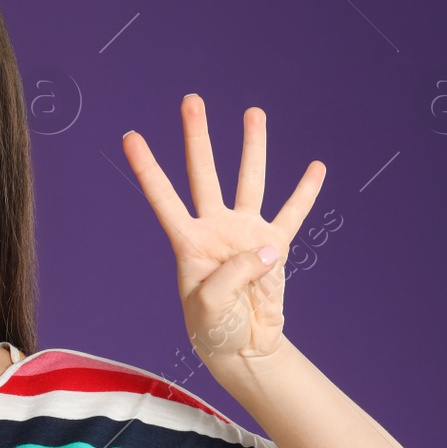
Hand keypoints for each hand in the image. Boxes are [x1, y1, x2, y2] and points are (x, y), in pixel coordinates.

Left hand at [121, 94, 324, 364]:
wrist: (242, 347)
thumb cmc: (213, 328)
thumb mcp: (210, 307)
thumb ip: (233, 274)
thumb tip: (267, 247)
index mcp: (188, 242)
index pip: (163, 198)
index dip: (147, 168)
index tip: (130, 136)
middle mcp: (215, 229)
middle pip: (203, 174)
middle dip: (197, 137)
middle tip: (191, 99)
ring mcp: (246, 234)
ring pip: (249, 181)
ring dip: (252, 147)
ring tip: (253, 113)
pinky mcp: (275, 248)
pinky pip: (292, 214)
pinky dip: (305, 192)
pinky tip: (316, 167)